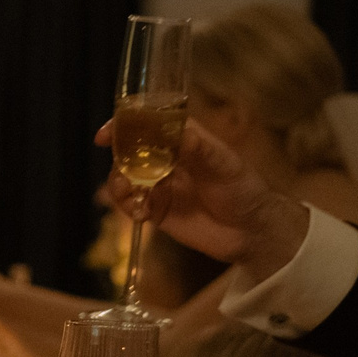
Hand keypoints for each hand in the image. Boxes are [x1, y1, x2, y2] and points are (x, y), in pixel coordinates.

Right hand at [93, 119, 306, 277]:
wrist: (251, 231)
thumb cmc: (244, 189)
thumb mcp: (225, 165)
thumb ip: (200, 149)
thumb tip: (177, 134)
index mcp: (182, 140)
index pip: (148, 124)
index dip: (125, 125)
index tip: (106, 134)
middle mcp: (165, 159)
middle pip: (129, 151)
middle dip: (118, 158)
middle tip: (122, 171)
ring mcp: (158, 185)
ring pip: (124, 178)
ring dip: (119, 184)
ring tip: (128, 192)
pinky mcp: (155, 211)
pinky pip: (130, 205)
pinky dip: (128, 206)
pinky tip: (141, 212)